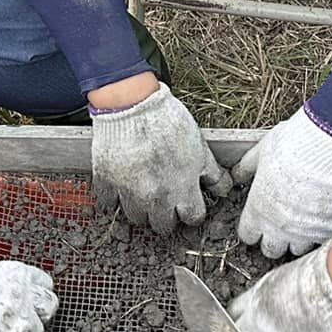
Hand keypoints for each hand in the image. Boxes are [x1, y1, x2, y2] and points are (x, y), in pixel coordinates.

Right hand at [90, 83, 231, 235]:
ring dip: (141, 209)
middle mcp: (156, 197)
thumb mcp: (200, 146)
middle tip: (165, 201)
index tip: (188, 204)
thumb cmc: (167, 121)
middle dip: (166, 216)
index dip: (192, 212)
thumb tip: (224, 189)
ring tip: (143, 191)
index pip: (193, 218)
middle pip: (163, 226)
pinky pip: (108, 203)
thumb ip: (213, 173)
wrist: (132, 105)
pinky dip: (114, 197)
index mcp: (182, 189)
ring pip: (136, 218)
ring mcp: (130, 192)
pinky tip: (121, 184)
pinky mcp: (107, 182)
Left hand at [234, 105, 331, 259]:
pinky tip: (325, 214)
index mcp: (258, 210)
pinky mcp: (329, 227)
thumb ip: (246, 169)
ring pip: (299, 250)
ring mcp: (305, 231)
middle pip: (272, 250)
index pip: (248, 236)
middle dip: (275, 239)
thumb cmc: (290, 146)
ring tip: (305, 219)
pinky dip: (324, 230)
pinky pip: (325, 238)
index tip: (260, 221)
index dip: (253, 229)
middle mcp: (279, 227)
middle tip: (283, 222)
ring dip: (300, 237)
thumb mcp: (259, 153)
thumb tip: (237, 175)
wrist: (324, 145)